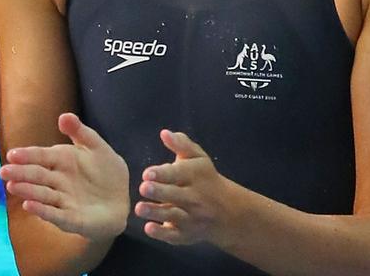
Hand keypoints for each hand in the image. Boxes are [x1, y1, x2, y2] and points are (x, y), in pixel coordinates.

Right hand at [0, 112, 129, 239]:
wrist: (121, 199)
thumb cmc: (106, 171)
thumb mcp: (97, 147)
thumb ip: (81, 132)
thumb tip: (64, 116)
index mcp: (60, 160)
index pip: (40, 156)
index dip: (26, 155)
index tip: (12, 155)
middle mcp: (56, 180)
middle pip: (36, 176)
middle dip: (20, 173)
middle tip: (4, 172)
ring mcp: (62, 200)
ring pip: (41, 194)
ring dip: (27, 190)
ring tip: (12, 186)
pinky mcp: (70, 219)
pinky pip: (55, 214)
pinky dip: (42, 211)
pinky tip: (28, 206)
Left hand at [135, 129, 236, 245]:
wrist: (229, 212)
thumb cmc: (204, 178)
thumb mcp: (197, 158)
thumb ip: (181, 144)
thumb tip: (164, 133)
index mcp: (196, 176)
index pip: (180, 174)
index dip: (164, 173)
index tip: (147, 173)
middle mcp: (196, 198)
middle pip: (177, 195)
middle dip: (160, 192)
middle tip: (144, 188)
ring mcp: (192, 218)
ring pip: (174, 216)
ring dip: (156, 213)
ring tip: (139, 208)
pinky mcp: (187, 234)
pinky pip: (175, 236)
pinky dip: (162, 234)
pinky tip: (149, 228)